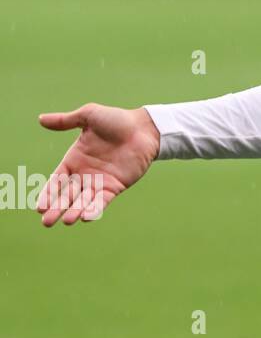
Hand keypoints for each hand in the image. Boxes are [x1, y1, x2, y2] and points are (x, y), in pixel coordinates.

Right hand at [36, 104, 161, 225]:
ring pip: (83, 201)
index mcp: (73, 160)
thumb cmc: (117, 120)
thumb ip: (65, 121)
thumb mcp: (89, 116)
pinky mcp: (115, 186)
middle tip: (47, 222)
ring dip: (75, 211)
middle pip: (66, 195)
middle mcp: (84, 174)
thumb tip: (40, 119)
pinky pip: (103, 200)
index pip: (56, 181)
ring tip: (68, 221)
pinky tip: (86, 217)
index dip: (48, 194)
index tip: (39, 207)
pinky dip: (95, 209)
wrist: (144, 128)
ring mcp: (99, 182)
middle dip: (57, 208)